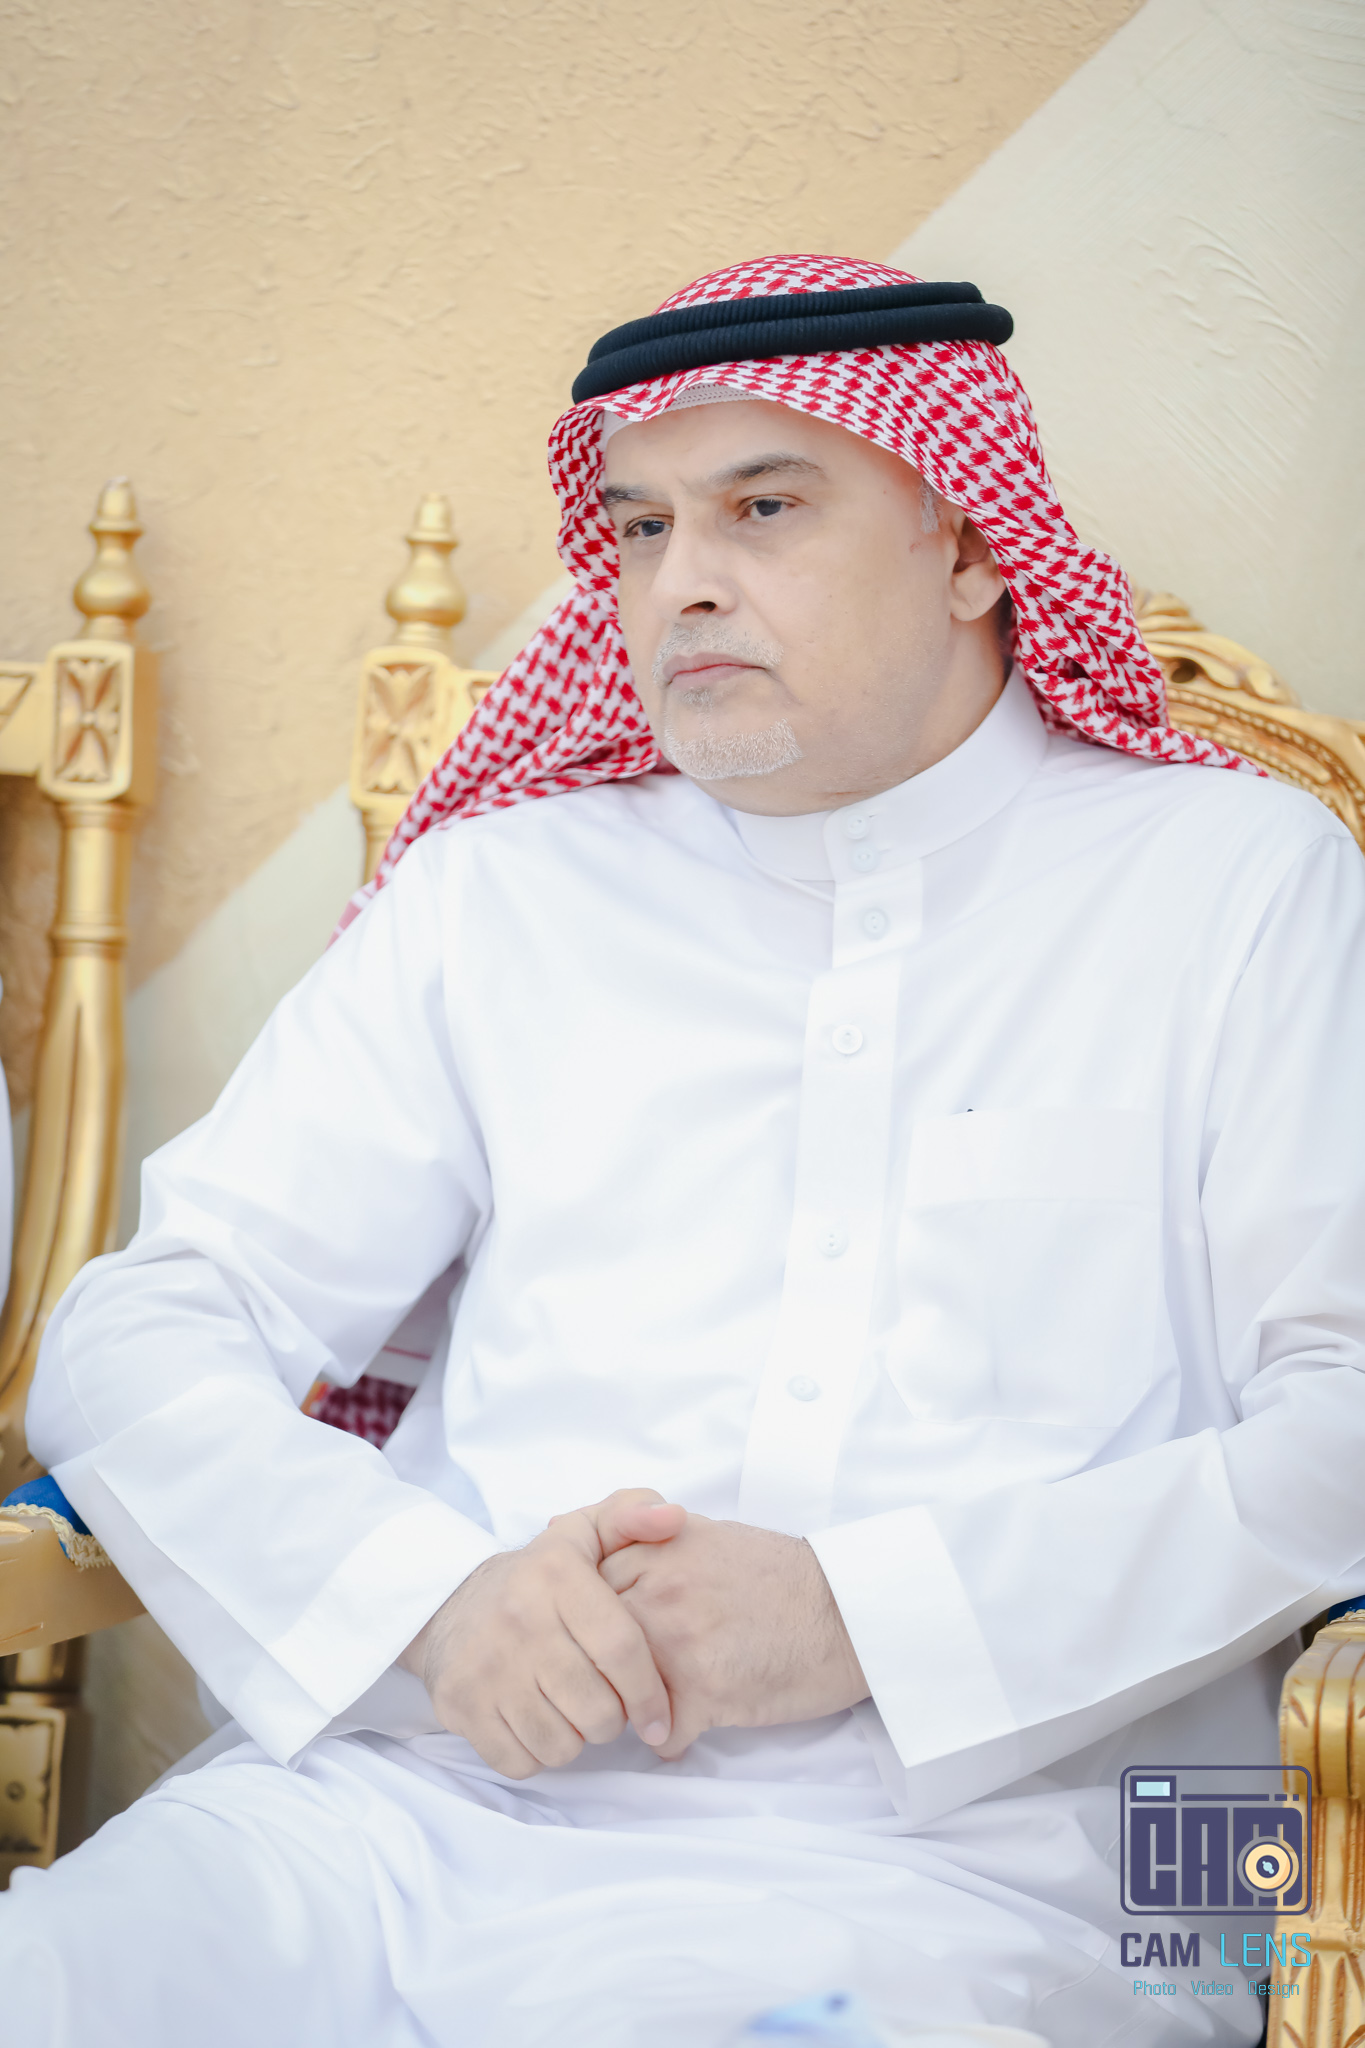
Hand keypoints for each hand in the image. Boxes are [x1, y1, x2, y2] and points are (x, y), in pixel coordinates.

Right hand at [400, 1492, 679, 1778]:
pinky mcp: (460, 1706)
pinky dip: (538, 1754)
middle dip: (614, 1720)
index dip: (650, 1694)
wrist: (447, 1605)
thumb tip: (674, 1517)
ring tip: (572, 1710)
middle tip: (607, 1704)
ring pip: (562, 1745)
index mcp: (556, 1576)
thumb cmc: (537, 1578)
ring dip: (577, 1739)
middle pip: (597, 1709)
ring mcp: (486, 1668)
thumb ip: (632, 1516)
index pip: (621, 1648)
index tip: (659, 1719)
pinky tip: (539, 1723)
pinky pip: (521, 1762)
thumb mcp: (583, 1533)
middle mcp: (519, 1620)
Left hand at [598, 1513, 868, 1760]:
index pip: (581, 1590)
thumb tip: (581, 1543)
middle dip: (596, 1668)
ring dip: (627, 1709)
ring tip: (647, 1710)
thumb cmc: (784, 1576)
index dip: (584, 1621)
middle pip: (589, 1642)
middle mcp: (658, 1591)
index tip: (594, 1639)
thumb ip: (648, 1541)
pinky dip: (671, 1741)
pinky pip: (662, 1734)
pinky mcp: (706, 1691)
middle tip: (612, 1683)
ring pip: (615, 1691)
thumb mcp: (709, 1536)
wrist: (847, 1611)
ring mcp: (678, 1642)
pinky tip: (686, 1731)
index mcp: (656, 1548)